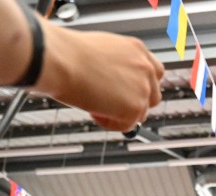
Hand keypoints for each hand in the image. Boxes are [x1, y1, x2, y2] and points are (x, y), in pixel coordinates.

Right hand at [37, 25, 163, 131]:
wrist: (61, 59)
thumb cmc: (69, 53)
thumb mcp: (101, 51)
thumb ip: (117, 66)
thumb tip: (115, 83)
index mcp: (136, 49)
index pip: (154, 72)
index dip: (141, 86)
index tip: (130, 93)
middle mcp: (144, 67)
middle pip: (153, 96)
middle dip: (134, 103)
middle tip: (112, 104)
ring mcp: (143, 88)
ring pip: (140, 113)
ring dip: (120, 114)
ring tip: (97, 105)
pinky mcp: (134, 107)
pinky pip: (127, 126)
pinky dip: (110, 123)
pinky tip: (94, 111)